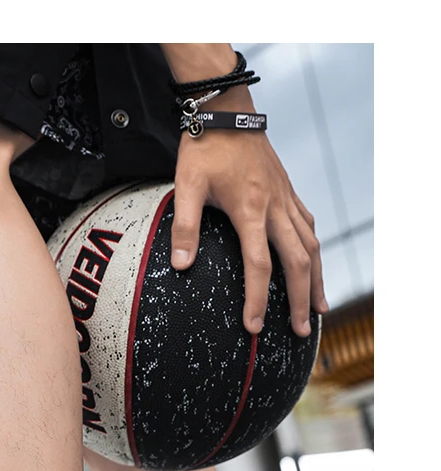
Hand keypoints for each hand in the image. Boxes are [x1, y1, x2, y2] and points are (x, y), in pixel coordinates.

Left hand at [170, 86, 328, 336]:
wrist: (225, 110)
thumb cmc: (203, 149)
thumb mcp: (185, 186)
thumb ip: (184, 228)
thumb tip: (180, 267)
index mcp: (250, 210)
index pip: (259, 265)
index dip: (257, 299)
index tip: (254, 327)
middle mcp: (275, 207)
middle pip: (297, 262)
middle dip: (301, 300)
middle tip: (301, 332)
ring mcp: (285, 199)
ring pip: (311, 246)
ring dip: (316, 279)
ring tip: (319, 309)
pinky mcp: (288, 192)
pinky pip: (308, 226)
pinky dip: (313, 250)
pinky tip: (313, 266)